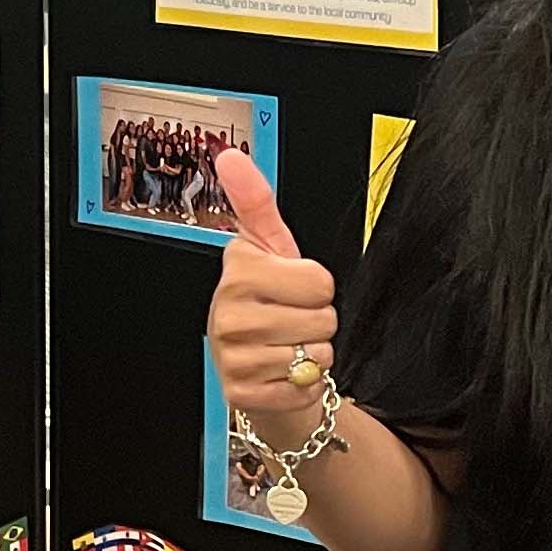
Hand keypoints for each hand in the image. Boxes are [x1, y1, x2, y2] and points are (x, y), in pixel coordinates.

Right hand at [207, 150, 335, 427]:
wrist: (259, 366)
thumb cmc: (271, 302)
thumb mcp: (270, 248)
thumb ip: (255, 201)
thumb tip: (230, 157)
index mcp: (239, 270)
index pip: (320, 281)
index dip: (317, 286)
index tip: (291, 285)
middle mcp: (229, 312)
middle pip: (322, 320)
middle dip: (318, 324)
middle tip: (292, 320)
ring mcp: (232, 355)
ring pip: (315, 355)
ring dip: (312, 355)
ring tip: (287, 346)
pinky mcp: (241, 392)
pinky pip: (300, 388)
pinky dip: (301, 386)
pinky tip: (282, 374)